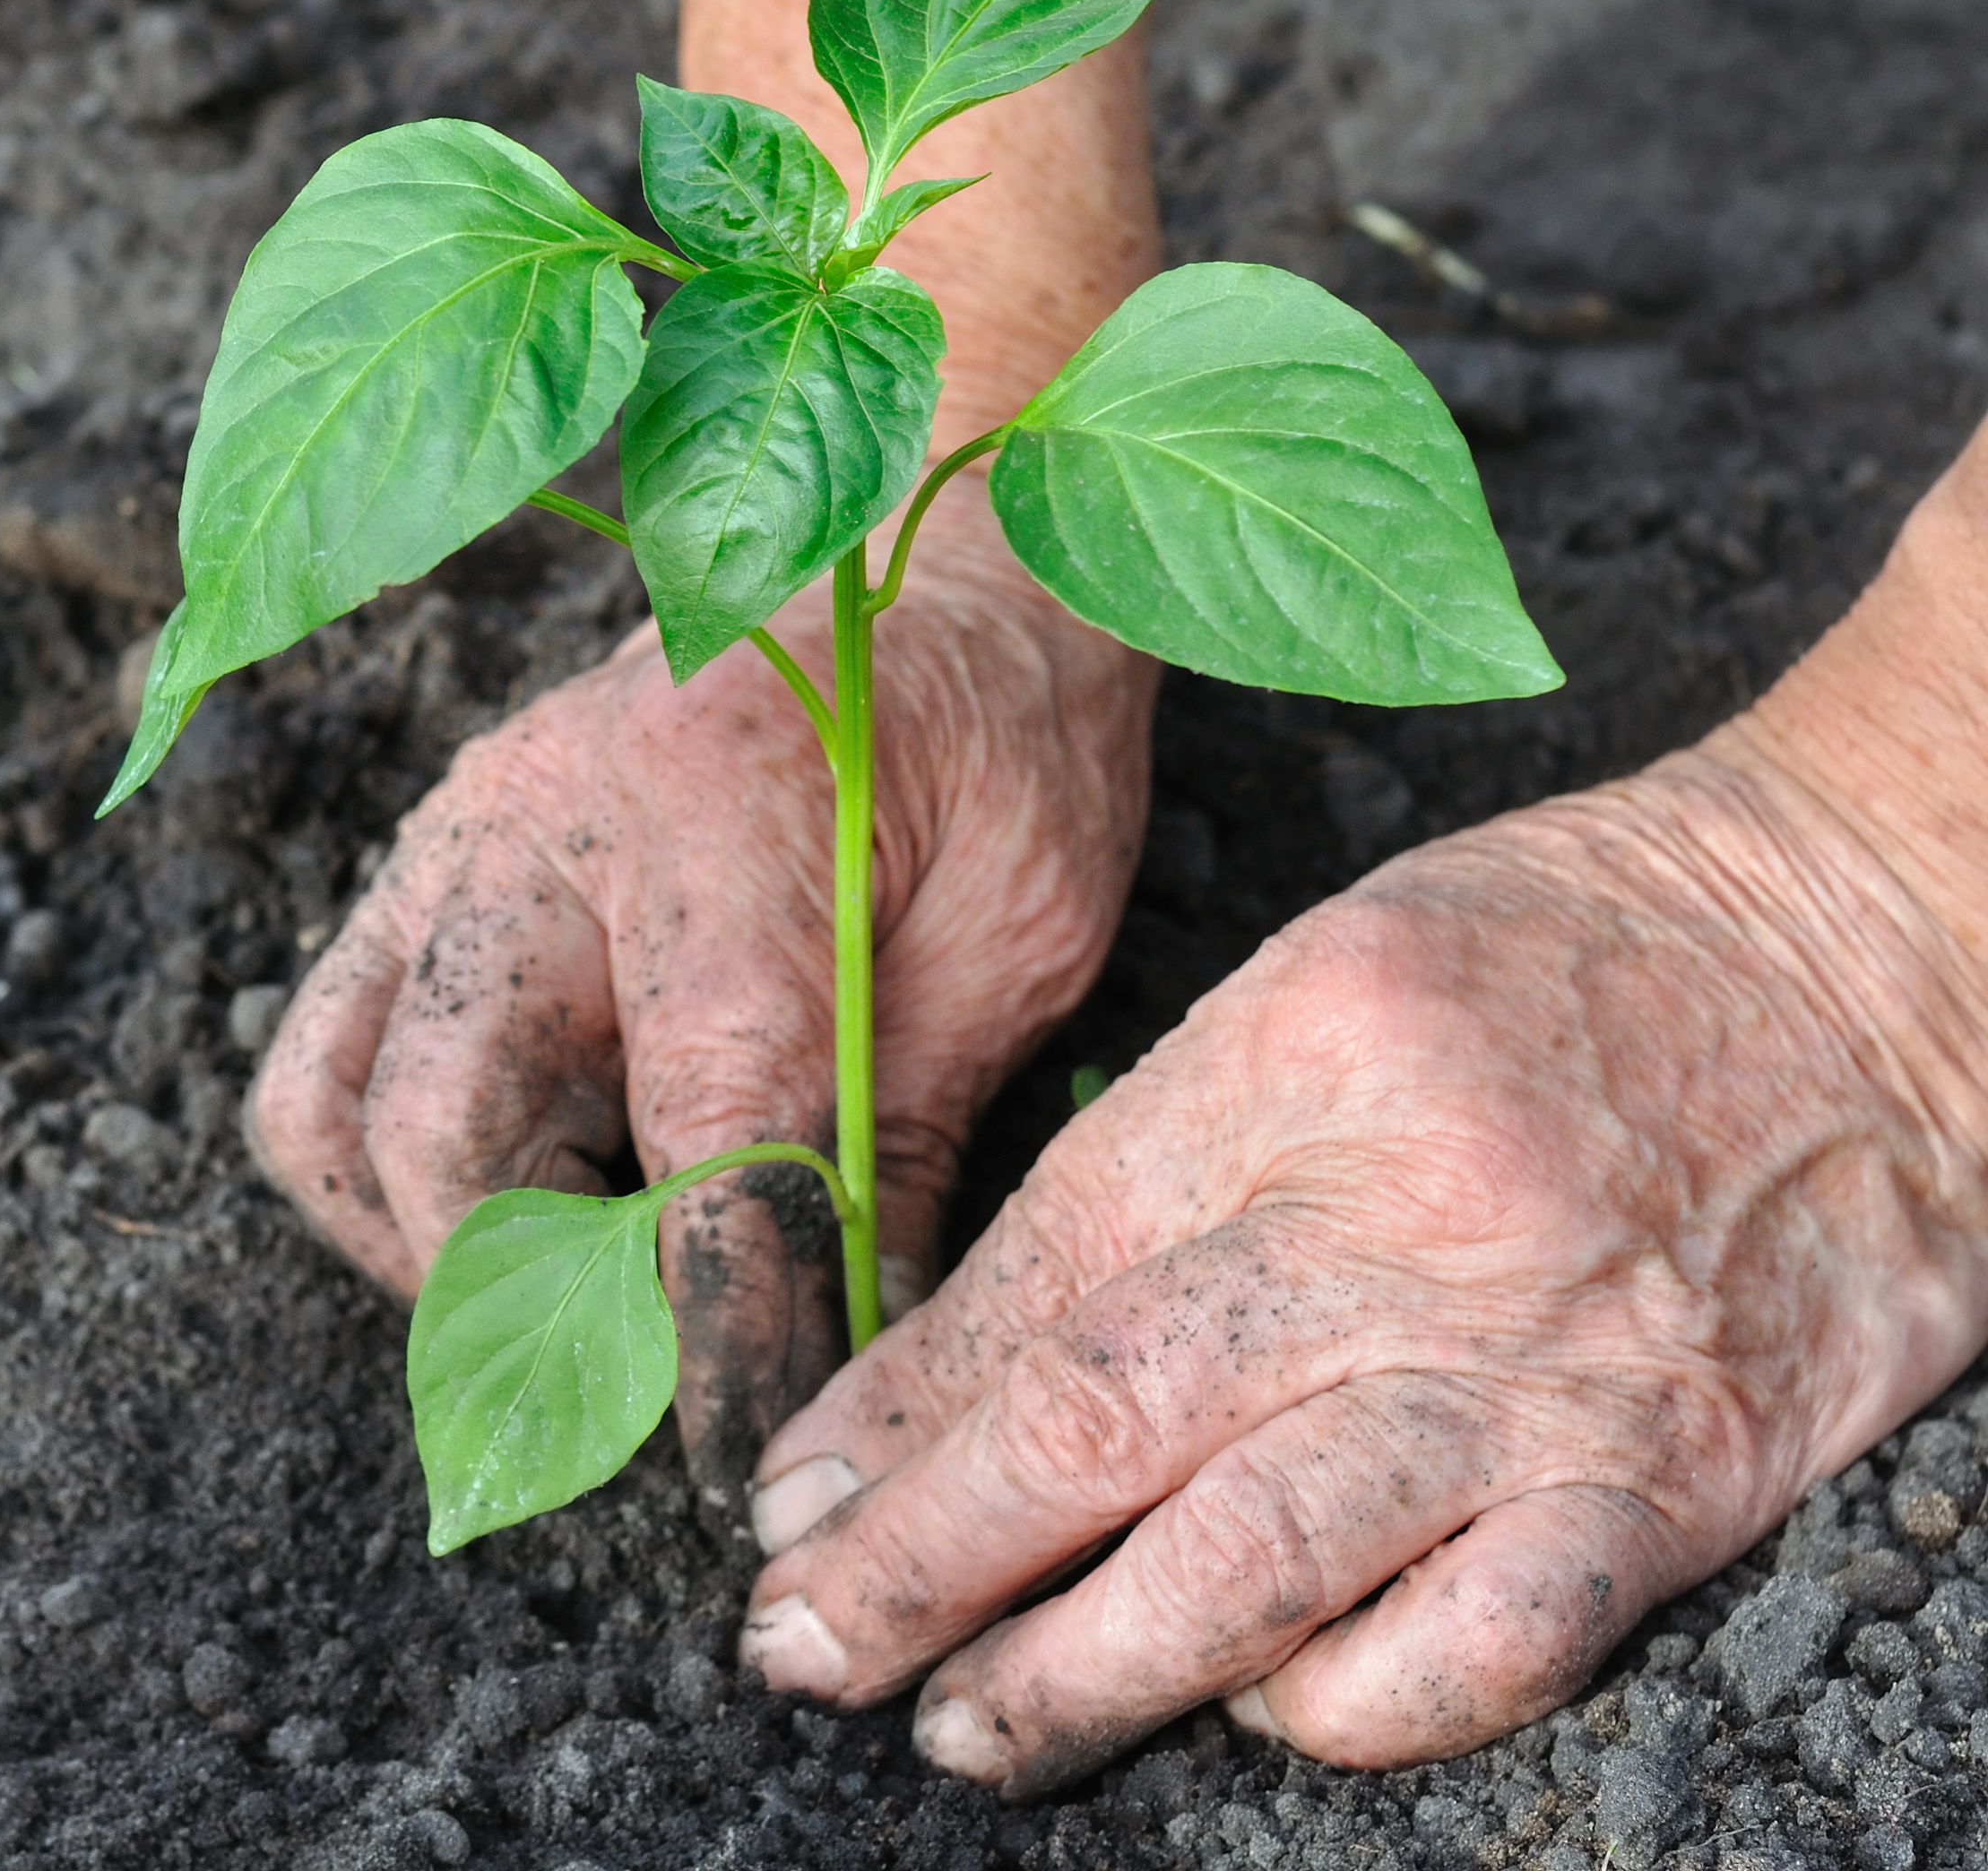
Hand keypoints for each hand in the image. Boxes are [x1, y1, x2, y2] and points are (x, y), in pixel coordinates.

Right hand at [249, 515, 1156, 1492]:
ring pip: (331, 1109)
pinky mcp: (420, 866)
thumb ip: (915, 1137)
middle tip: (646, 1390)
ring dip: (428, 1246)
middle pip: (448, 1137)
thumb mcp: (1021, 932)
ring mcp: (453, 843)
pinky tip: (528, 1196)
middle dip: (540, 1306)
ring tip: (565, 1297)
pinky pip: (327, 1050)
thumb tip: (857, 1356)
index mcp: (726, 830)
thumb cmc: (995, 728)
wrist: (918, 541)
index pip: (698, 1137)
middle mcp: (544, 829)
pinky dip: (392, 1166)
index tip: (744, 1458)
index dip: (718, 1324)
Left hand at [735, 725, 1987, 1788]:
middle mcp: (1397, 1222)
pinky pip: (1479, 1645)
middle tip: (804, 1646)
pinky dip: (1348, 1706)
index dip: (893, 1416)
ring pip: (1255, 1562)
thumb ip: (1148, 1168)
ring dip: (1081, 1671)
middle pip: (1101, 1423)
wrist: (1878, 944)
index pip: (1034, 1280)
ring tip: (966, 1727)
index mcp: (1284, 1066)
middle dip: (922, 1561)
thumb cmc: (1573, 952)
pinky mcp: (1673, 1479)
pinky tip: (1263, 1709)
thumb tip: (960, 1362)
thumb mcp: (1318, 990)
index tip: (794, 1508)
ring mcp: (1539, 1366)